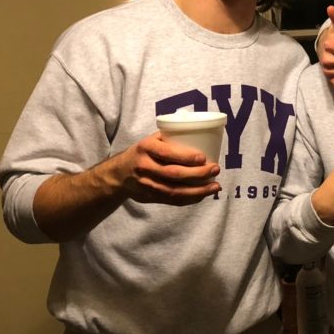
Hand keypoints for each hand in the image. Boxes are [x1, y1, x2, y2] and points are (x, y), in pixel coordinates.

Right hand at [102, 133, 221, 205]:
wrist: (118, 174)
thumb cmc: (143, 152)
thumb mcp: (150, 140)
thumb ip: (170, 137)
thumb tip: (201, 133)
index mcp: (145, 148)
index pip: (166, 154)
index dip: (185, 157)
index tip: (203, 158)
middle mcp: (144, 167)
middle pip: (173, 174)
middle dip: (198, 174)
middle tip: (215, 169)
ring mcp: (146, 184)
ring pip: (174, 191)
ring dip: (198, 191)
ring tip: (215, 186)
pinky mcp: (150, 197)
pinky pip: (172, 200)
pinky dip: (190, 199)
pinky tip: (203, 195)